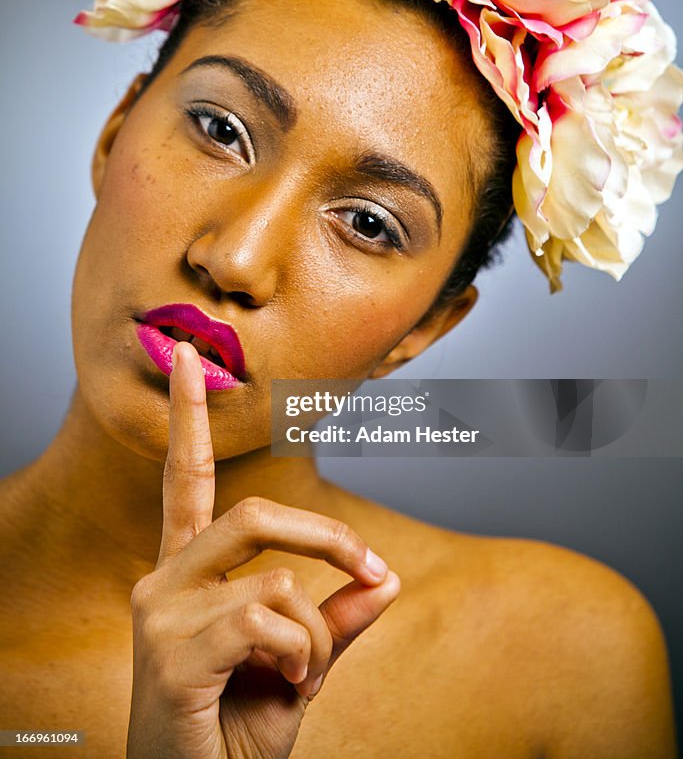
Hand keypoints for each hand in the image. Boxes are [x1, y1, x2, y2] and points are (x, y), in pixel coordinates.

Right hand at [126, 341, 399, 758]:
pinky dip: (303, 654)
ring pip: (276, 574)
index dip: (188, 416)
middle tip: (372, 570)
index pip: (186, 479)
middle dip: (329, 535)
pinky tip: (288, 689)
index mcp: (185, 574)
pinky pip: (268, 617)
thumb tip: (389, 580)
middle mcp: (162, 581)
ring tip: (304, 676)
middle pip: (253, 511)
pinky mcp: (169, 654)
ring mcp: (159, 616)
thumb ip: (337, 622)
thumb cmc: (238, 733)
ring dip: (317, 630)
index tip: (188, 357)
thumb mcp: (300, 669)